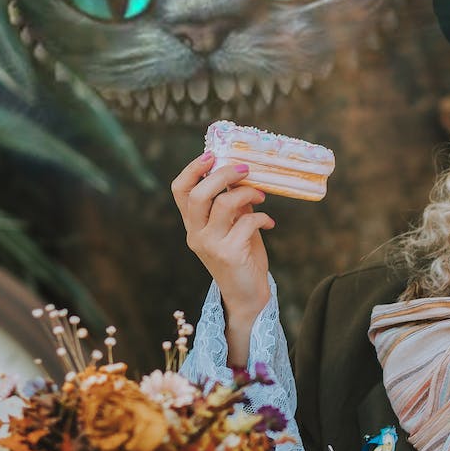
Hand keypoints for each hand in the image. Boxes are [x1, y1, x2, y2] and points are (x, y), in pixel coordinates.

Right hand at [171, 152, 272, 315]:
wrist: (247, 295)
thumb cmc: (242, 257)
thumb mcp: (233, 227)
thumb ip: (232, 204)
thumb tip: (242, 174)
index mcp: (193, 225)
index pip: (180, 190)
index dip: (193, 169)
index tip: (211, 155)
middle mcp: (196, 234)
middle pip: (200, 193)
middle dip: (223, 175)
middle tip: (245, 169)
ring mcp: (211, 245)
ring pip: (223, 204)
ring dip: (247, 193)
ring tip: (261, 196)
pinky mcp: (229, 254)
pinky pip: (246, 223)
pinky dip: (262, 217)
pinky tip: (269, 223)